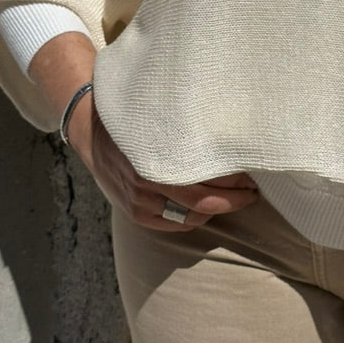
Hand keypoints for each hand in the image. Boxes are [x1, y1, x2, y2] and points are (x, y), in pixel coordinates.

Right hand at [67, 95, 257, 230]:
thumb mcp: (159, 117)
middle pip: (203, 203)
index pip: (206, 179)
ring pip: (191, 218)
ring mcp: (140, 203)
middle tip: (252, 189)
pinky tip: (208, 206)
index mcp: (155, 157)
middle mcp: (146, 183)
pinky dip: (195, 218)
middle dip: (234, 198)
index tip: (252, 171)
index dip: (234, 179)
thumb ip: (188, 130)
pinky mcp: (136, 215)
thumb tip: (231, 130)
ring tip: (235, 196)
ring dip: (216, 209)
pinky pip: (175, 226)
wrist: (91, 132)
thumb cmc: (134, 120)